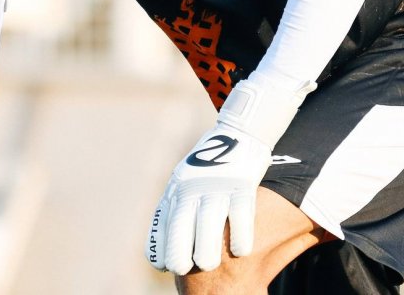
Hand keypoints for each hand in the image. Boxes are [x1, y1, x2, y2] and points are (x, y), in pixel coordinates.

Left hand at [146, 72, 314, 274]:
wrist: (239, 133)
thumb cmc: (209, 167)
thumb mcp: (184, 183)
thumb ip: (175, 212)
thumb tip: (162, 256)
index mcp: (176, 191)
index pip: (162, 229)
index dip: (162, 252)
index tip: (166, 266)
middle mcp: (191, 189)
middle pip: (181, 232)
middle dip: (181, 258)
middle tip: (187, 270)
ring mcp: (216, 188)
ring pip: (209, 230)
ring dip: (208, 253)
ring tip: (209, 264)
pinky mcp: (241, 186)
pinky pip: (240, 220)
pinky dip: (240, 240)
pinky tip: (240, 251)